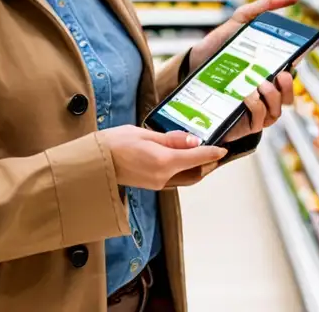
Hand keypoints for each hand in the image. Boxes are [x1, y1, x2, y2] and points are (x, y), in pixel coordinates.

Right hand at [100, 126, 226, 189]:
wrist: (94, 163)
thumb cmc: (114, 144)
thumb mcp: (144, 134)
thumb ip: (171, 139)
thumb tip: (193, 140)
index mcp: (163, 162)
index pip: (197, 158)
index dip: (213, 153)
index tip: (223, 149)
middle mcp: (163, 177)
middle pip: (195, 174)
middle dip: (209, 164)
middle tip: (217, 151)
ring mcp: (157, 184)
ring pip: (186, 178)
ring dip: (197, 168)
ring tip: (203, 154)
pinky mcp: (151, 185)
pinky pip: (175, 180)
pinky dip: (184, 171)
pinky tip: (183, 160)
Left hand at [187, 0, 300, 143]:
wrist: (191, 65)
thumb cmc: (219, 45)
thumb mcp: (239, 22)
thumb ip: (262, 8)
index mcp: (269, 71)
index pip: (292, 73)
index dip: (297, 67)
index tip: (295, 57)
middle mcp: (266, 92)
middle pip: (289, 95)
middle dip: (288, 85)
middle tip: (280, 73)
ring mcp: (257, 109)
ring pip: (279, 110)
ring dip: (272, 96)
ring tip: (259, 84)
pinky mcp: (244, 122)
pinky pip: (260, 120)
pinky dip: (256, 106)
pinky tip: (246, 95)